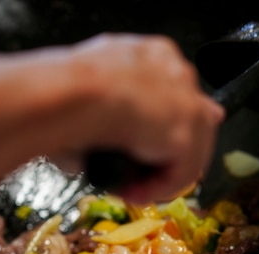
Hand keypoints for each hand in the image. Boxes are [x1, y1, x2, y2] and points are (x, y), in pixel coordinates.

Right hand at [54, 34, 224, 202]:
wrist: (74, 92)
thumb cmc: (65, 87)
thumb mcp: (83, 94)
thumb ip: (97, 116)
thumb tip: (79, 157)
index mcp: (155, 56)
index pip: (177, 92)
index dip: (163, 125)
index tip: (146, 150)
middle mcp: (177, 74)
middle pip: (192, 122)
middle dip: (168, 154)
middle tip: (139, 178)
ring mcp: (187, 103)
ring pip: (189, 151)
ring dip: (160, 176)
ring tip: (132, 190)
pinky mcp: (186, 135)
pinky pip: (180, 174)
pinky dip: (157, 189)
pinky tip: (133, 193)